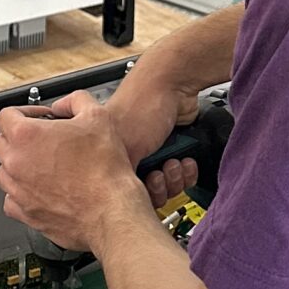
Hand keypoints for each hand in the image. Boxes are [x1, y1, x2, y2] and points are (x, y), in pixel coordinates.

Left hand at [0, 94, 154, 252]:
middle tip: (41, 140)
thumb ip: (75, 100)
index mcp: (26, 136)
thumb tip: (64, 104)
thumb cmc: (105, 169)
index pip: (5, 116)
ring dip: (18, 166)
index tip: (37, 118)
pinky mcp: (26, 213)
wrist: (112, 210)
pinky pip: (11, 200)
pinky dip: (21, 194)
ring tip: (42, 165)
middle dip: (18, 138)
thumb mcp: (97, 116)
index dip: (23, 112)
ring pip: (4, 172)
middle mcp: (16, 163)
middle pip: (1, 143)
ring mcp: (19, 190)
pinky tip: (39, 189)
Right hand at [106, 60, 205, 208]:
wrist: (176, 84)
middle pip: (140, 192)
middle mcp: (125, 153)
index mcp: (103, 151)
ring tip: (173, 163)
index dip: (123, 194)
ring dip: (172, 179)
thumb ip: (112, 178)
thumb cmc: (141, 103)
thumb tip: (107, 205)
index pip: (110, 188)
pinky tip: (185, 160)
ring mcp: (151, 153)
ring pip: (163, 187)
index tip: (131, 189)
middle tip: (157, 176)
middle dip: (155, 188)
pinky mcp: (173, 152)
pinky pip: (180, 177)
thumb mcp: (121, 145)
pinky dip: (185, 172)